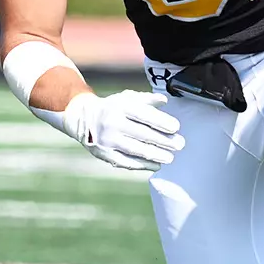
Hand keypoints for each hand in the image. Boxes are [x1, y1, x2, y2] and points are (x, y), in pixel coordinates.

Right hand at [60, 90, 183, 170]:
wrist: (83, 119)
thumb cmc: (113, 108)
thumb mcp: (127, 98)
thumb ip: (147, 99)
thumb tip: (165, 100)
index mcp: (120, 106)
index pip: (144, 115)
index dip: (161, 122)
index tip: (176, 128)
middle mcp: (112, 123)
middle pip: (143, 134)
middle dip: (164, 141)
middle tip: (180, 144)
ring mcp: (108, 140)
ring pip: (136, 150)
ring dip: (156, 155)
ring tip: (170, 158)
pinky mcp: (105, 154)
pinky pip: (127, 162)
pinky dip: (143, 165)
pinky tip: (156, 165)